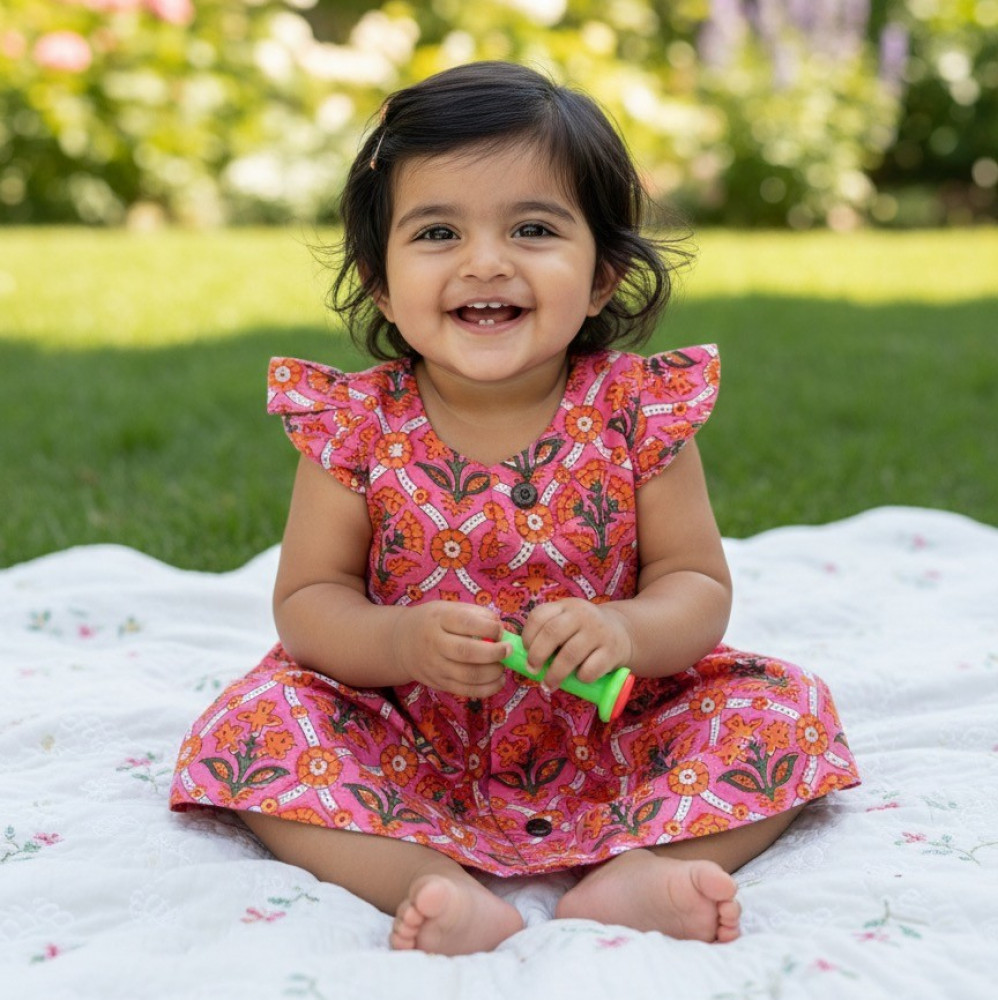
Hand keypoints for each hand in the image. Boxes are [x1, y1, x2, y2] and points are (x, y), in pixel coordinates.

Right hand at [391, 601, 508, 696]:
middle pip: (466, 652)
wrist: (400, 643)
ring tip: (502, 666)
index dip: (488, 627)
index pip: (466, 622)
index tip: (500, 629)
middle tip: (508, 650)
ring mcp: (435, 667)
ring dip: (492, 673)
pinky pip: (465, 691)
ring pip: (468, 676)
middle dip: (494, 653)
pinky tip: (498, 681)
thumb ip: (474, 614)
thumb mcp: (448, 608)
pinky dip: (487, 689)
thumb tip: (501, 626)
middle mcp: (434, 644)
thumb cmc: (433, 622)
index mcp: (438, 620)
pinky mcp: (439, 684)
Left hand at [520, 599, 633, 691]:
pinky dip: (580, 677)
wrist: (623, 632)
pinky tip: (579, 678)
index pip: (539, 616)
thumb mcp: (567, 622)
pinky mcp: (611, 651)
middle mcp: (582, 615)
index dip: (527, 636)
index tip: (525, 651)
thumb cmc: (584, 633)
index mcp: (566, 606)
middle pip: (552, 633)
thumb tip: (522, 659)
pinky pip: (590, 669)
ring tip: (548, 684)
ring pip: (570, 654)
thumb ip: (547, 633)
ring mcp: (598, 631)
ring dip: (555, 674)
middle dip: (537, 655)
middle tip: (532, 670)